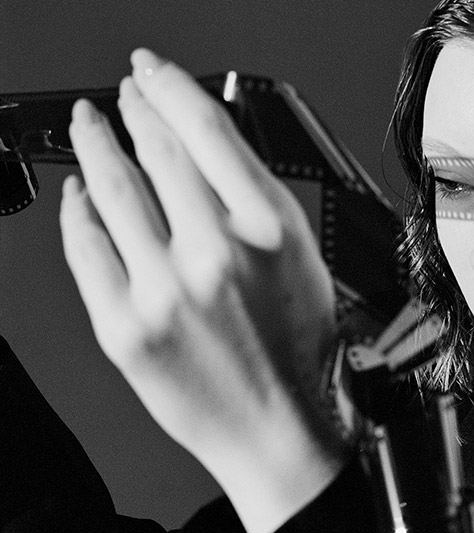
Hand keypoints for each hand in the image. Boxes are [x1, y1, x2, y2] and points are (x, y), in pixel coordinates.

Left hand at [60, 49, 347, 532]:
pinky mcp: (124, 327)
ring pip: (113, 191)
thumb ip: (253, 201)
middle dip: (134, 111)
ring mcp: (162, 291)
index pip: (206, 132)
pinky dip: (77, 214)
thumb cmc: (299, 350)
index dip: (170, 88)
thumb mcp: (300, 257)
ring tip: (89, 125)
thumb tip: (204, 150)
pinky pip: (86, 251)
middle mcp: (213, 254)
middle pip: (157, 154)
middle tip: (123, 94)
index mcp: (268, 230)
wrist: (279, 426)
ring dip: (96, 146)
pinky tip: (79, 195)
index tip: (152, 70)